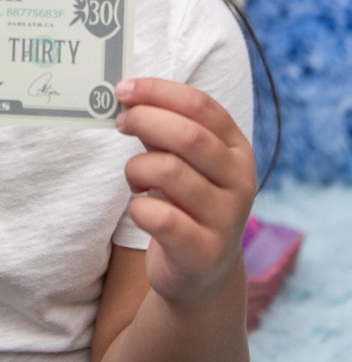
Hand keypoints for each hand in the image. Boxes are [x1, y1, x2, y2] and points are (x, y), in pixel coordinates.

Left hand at [115, 77, 255, 308]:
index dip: (159, 91)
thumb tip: (126, 95)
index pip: (201, 106)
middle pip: (188, 136)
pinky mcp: (203, 252)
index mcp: (236, 149)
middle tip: (120, 122)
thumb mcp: (183, 161)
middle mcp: (240, 181)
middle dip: (144, 120)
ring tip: (134, 178)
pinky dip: (138, 207)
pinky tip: (141, 210)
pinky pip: (160, 216)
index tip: (124, 89)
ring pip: (169, 171)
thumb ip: (162, 129)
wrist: (200, 272)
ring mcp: (226, 219)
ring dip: (136, 168)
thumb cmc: (185, 202)